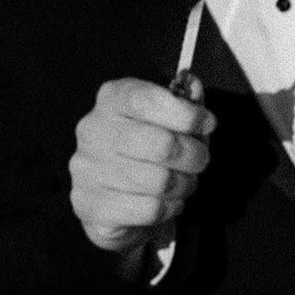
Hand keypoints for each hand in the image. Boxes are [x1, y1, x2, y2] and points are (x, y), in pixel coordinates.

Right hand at [69, 76, 215, 257]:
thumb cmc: (153, 153)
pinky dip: (169, 208)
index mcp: (112, 100)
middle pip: (163, 145)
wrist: (121, 203)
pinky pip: (150, 209)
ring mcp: (87, 169)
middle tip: (199, 161)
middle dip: (194, 156)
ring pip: (161, 181)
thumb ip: (187, 103)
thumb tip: (192, 86)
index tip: (207, 123)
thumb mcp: (176, 122)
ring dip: (184, 185)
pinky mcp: (90, 206)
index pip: (147, 99)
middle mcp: (93, 130)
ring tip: (182, 183)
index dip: (186, 113)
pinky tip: (164, 203)